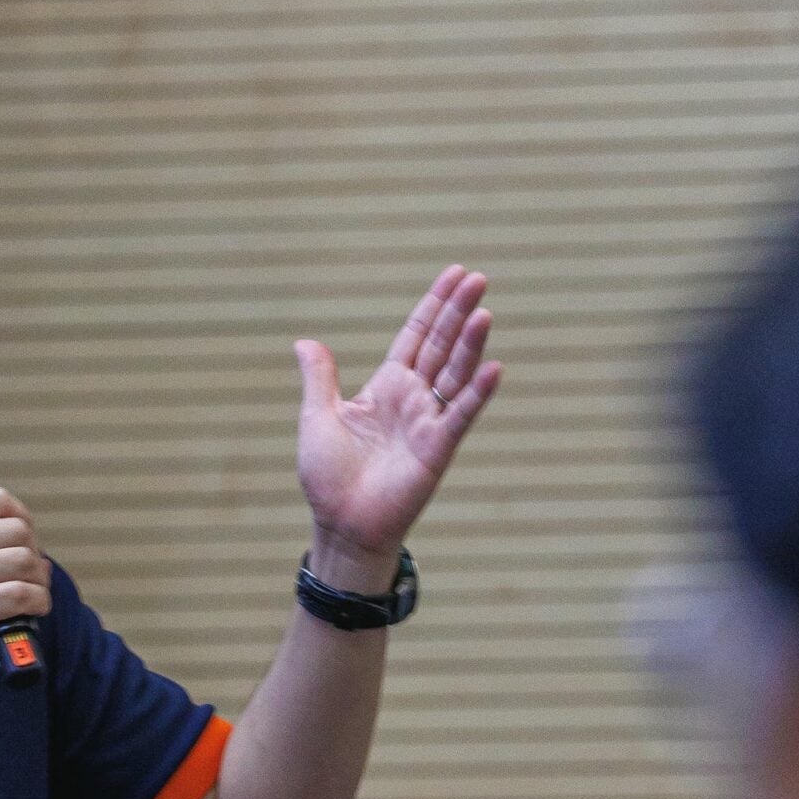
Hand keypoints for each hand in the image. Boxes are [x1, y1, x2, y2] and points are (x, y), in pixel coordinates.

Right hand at [0, 487, 51, 695]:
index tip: (24, 540)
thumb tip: (17, 543)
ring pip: (25, 561)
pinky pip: (23, 595)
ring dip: (40, 581)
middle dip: (35, 553)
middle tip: (31, 575)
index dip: (22, 519)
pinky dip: (38, 603)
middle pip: (19, 531)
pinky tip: (32, 611)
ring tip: (32, 594)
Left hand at [293, 266, 501, 577]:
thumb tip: (305, 342)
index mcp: (387, 387)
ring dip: (470, 344)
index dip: (434, 306)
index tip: (455, 274)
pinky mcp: (437, 448)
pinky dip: (476, 393)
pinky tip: (493, 367)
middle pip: (441, 346)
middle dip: (458, 312)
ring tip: (483, 311)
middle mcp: (413, 399)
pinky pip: (460, 415)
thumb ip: (319, 378)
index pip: (416, 336)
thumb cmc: (329, 477)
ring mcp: (428, 422)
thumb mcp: (318, 417)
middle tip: (479, 278)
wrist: (340, 524)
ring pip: (455, 374)